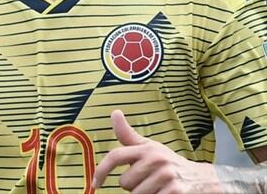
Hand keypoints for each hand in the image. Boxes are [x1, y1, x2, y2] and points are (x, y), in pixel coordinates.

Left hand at [93, 109, 220, 192]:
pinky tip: (163, 193)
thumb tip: (115, 113)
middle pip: (124, 182)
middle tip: (148, 181)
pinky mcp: (176, 192)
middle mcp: (156, 160)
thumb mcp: (150, 147)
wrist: (204, 179)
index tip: (96, 182)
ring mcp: (167, 176)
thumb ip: (128, 135)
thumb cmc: (169, 163)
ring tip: (156, 188)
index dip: (101, 170)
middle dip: (132, 186)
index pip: (115, 156)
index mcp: (147, 148)